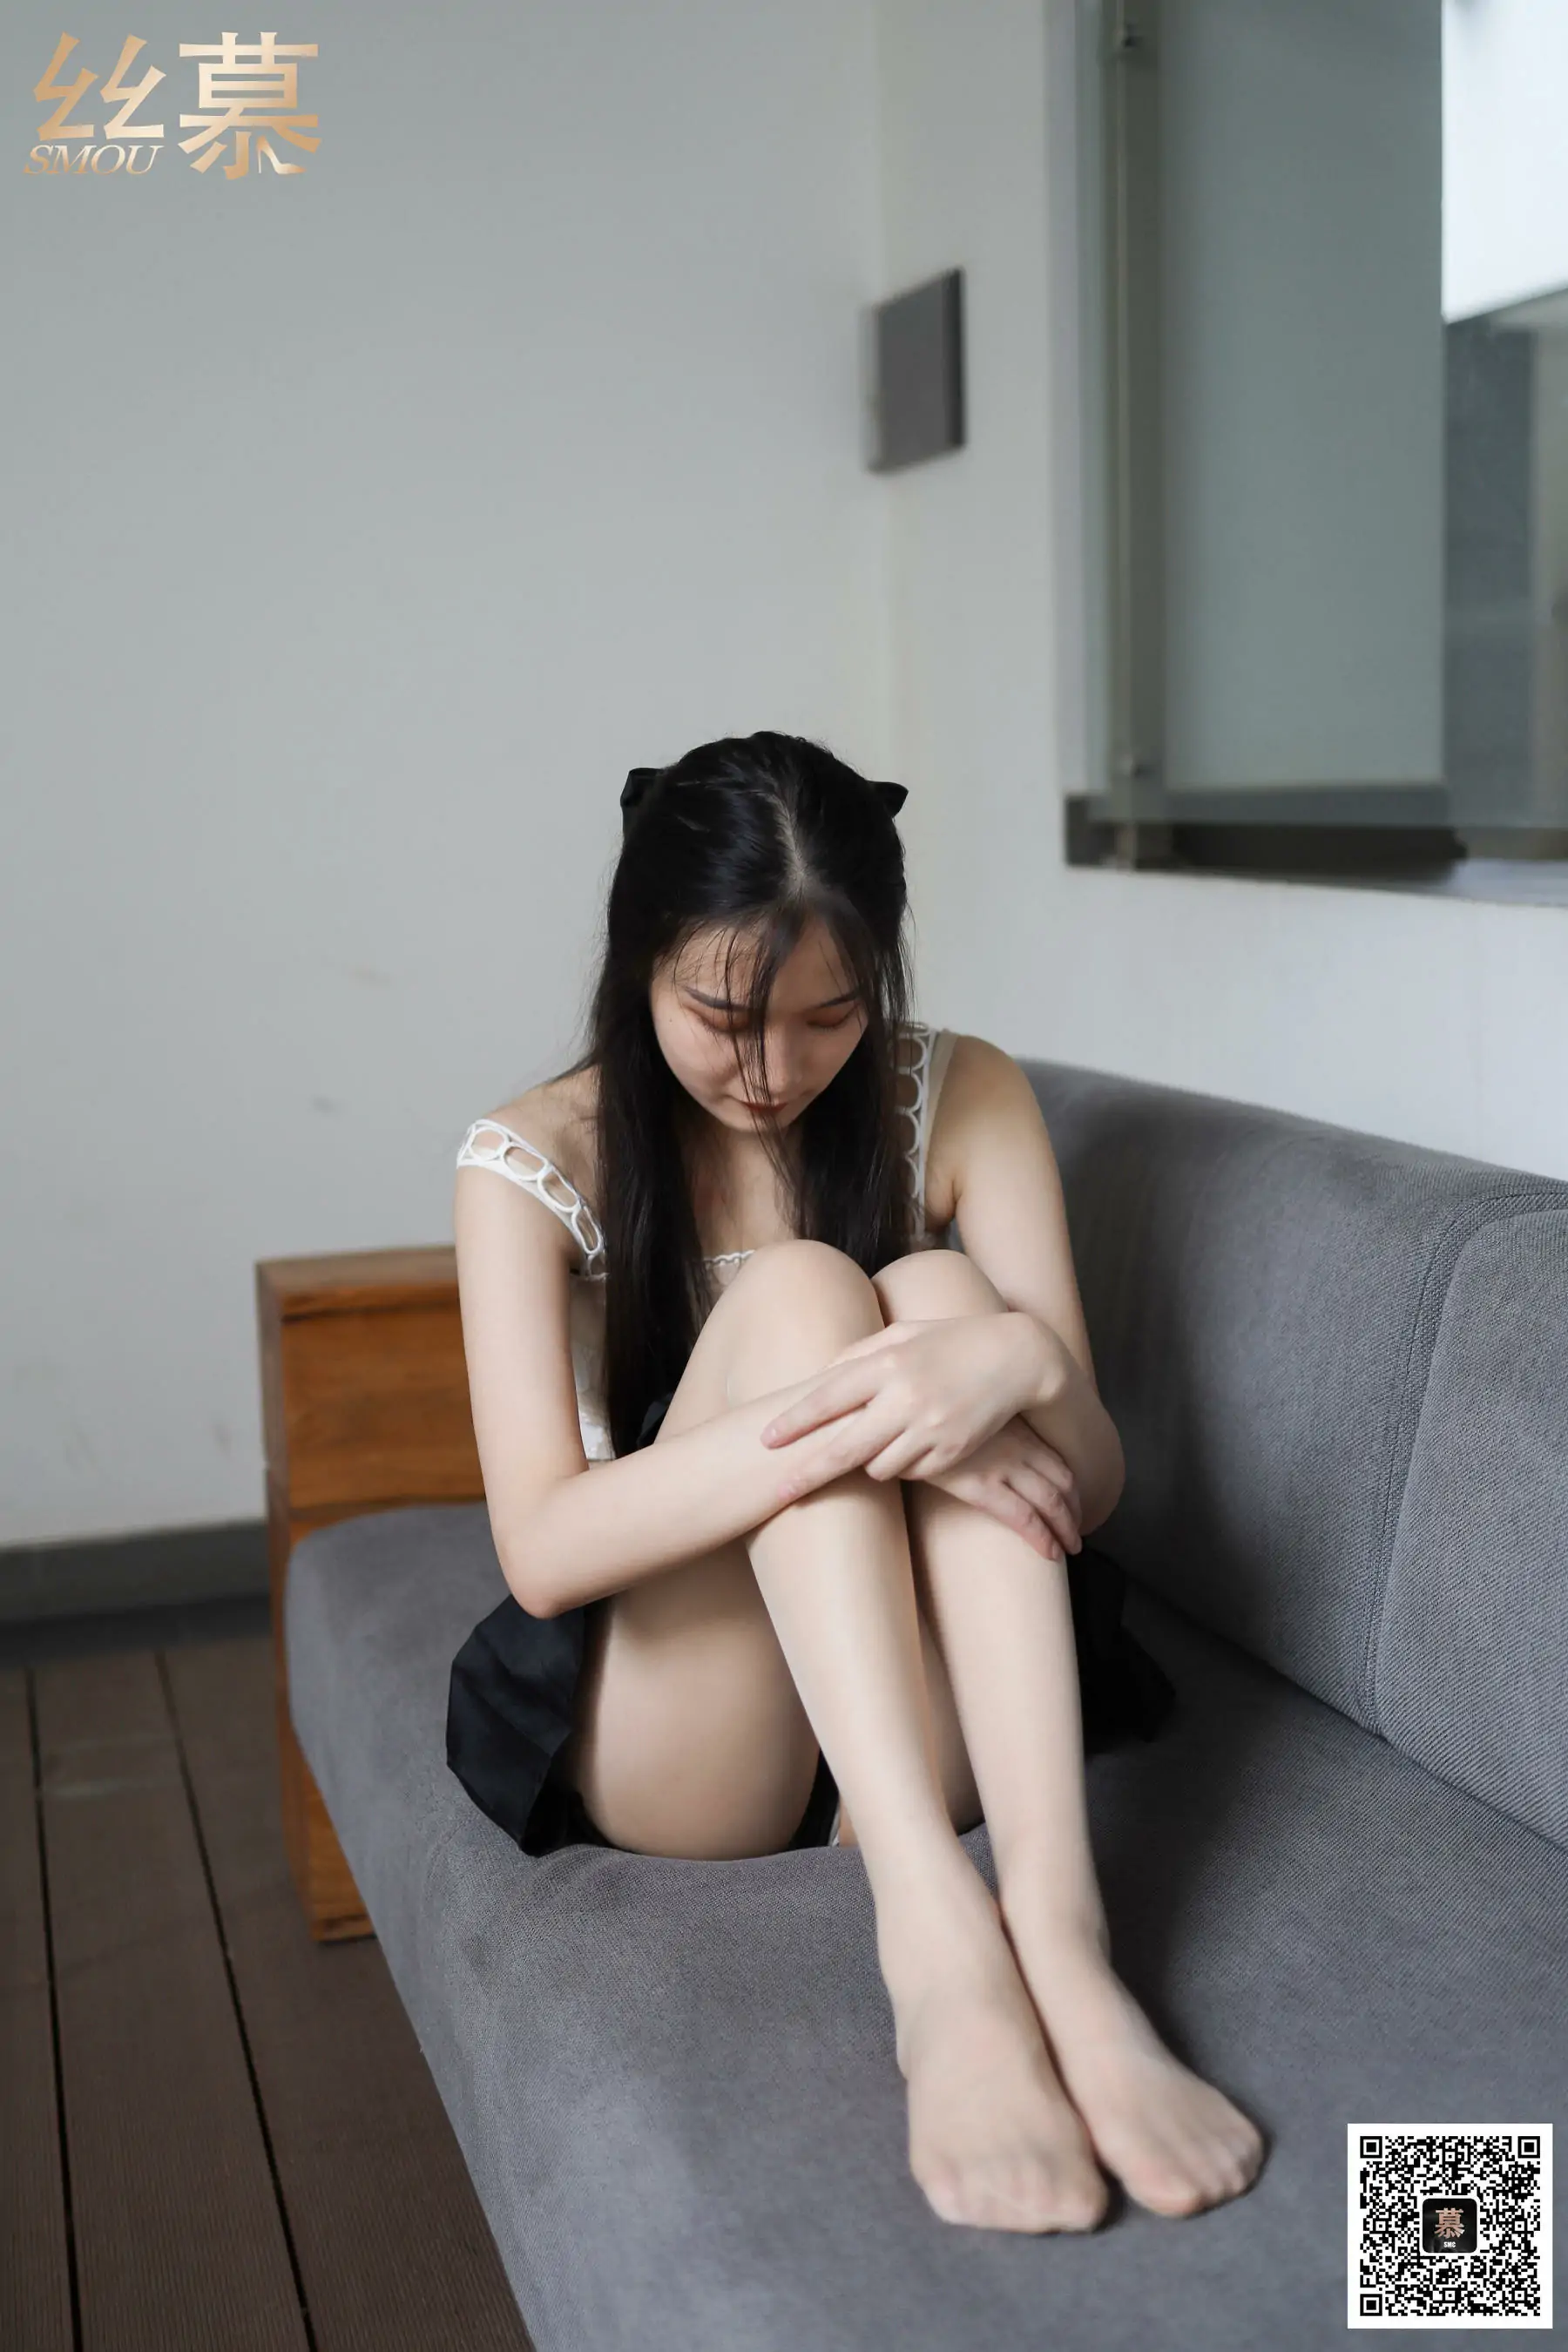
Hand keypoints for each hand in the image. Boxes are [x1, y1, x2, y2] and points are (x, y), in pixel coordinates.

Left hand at [758, 1313, 1053, 1497]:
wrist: (1017, 1358)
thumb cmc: (952, 1340)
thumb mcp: (904, 1334)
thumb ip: (860, 1353)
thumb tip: (820, 1374)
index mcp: (888, 1362)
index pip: (829, 1396)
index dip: (795, 1421)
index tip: (766, 1439)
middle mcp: (906, 1397)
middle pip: (844, 1447)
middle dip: (807, 1472)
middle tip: (778, 1489)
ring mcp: (930, 1427)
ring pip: (878, 1467)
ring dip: (869, 1461)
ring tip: (883, 1439)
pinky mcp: (952, 1451)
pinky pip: (912, 1472)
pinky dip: (905, 1463)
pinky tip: (917, 1441)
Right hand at [918, 1414, 1083, 1561]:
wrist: (902, 1418)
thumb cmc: (933, 1418)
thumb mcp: (972, 1417)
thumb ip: (990, 1433)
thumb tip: (995, 1453)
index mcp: (1017, 1430)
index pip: (1060, 1462)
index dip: (1073, 1489)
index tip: (1074, 1506)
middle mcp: (1018, 1447)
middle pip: (1062, 1483)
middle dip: (1074, 1511)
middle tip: (1076, 1533)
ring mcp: (1002, 1466)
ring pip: (1050, 1502)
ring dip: (1065, 1529)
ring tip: (1069, 1548)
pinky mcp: (981, 1486)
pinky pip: (1023, 1516)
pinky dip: (1042, 1536)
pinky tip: (1049, 1552)